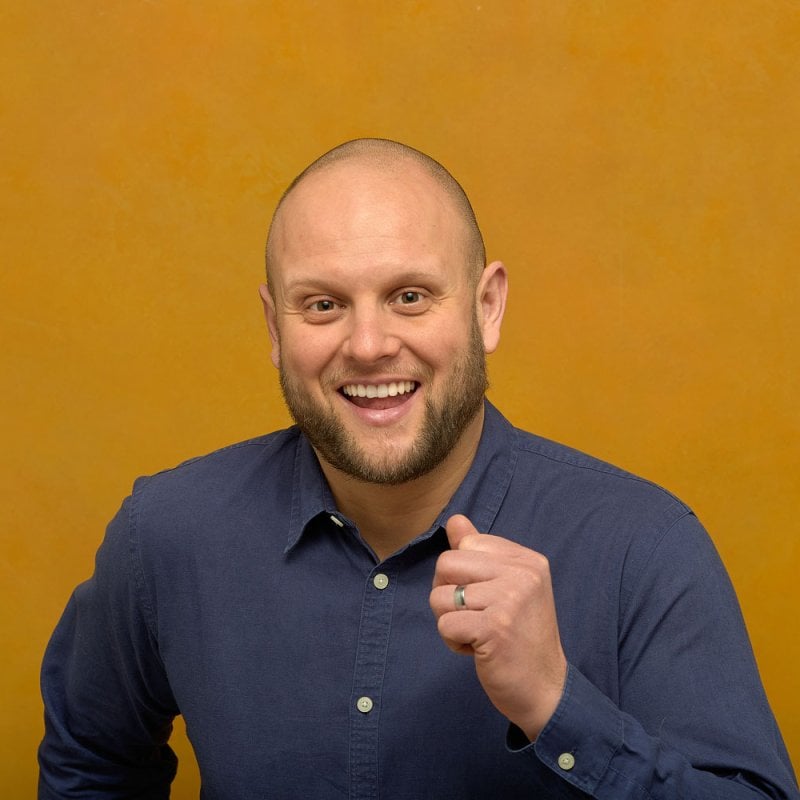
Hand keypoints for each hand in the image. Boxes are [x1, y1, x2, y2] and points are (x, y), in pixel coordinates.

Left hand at [429, 514, 567, 740]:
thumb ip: (480, 553)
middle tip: (476, 617)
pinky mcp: (495, 627)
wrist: (546, 689)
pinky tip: (478, 650)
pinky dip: (453, 642)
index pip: (466, 544)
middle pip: (446, 563)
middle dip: (448, 595)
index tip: (487, 599)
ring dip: (450, 622)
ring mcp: (510, 599)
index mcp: (527, 559)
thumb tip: (454, 520)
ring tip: (479, 634)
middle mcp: (522, 573)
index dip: (463, 575)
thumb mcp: (507, 587)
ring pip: (440, 596)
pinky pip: (444, 624)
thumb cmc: (521, 637)